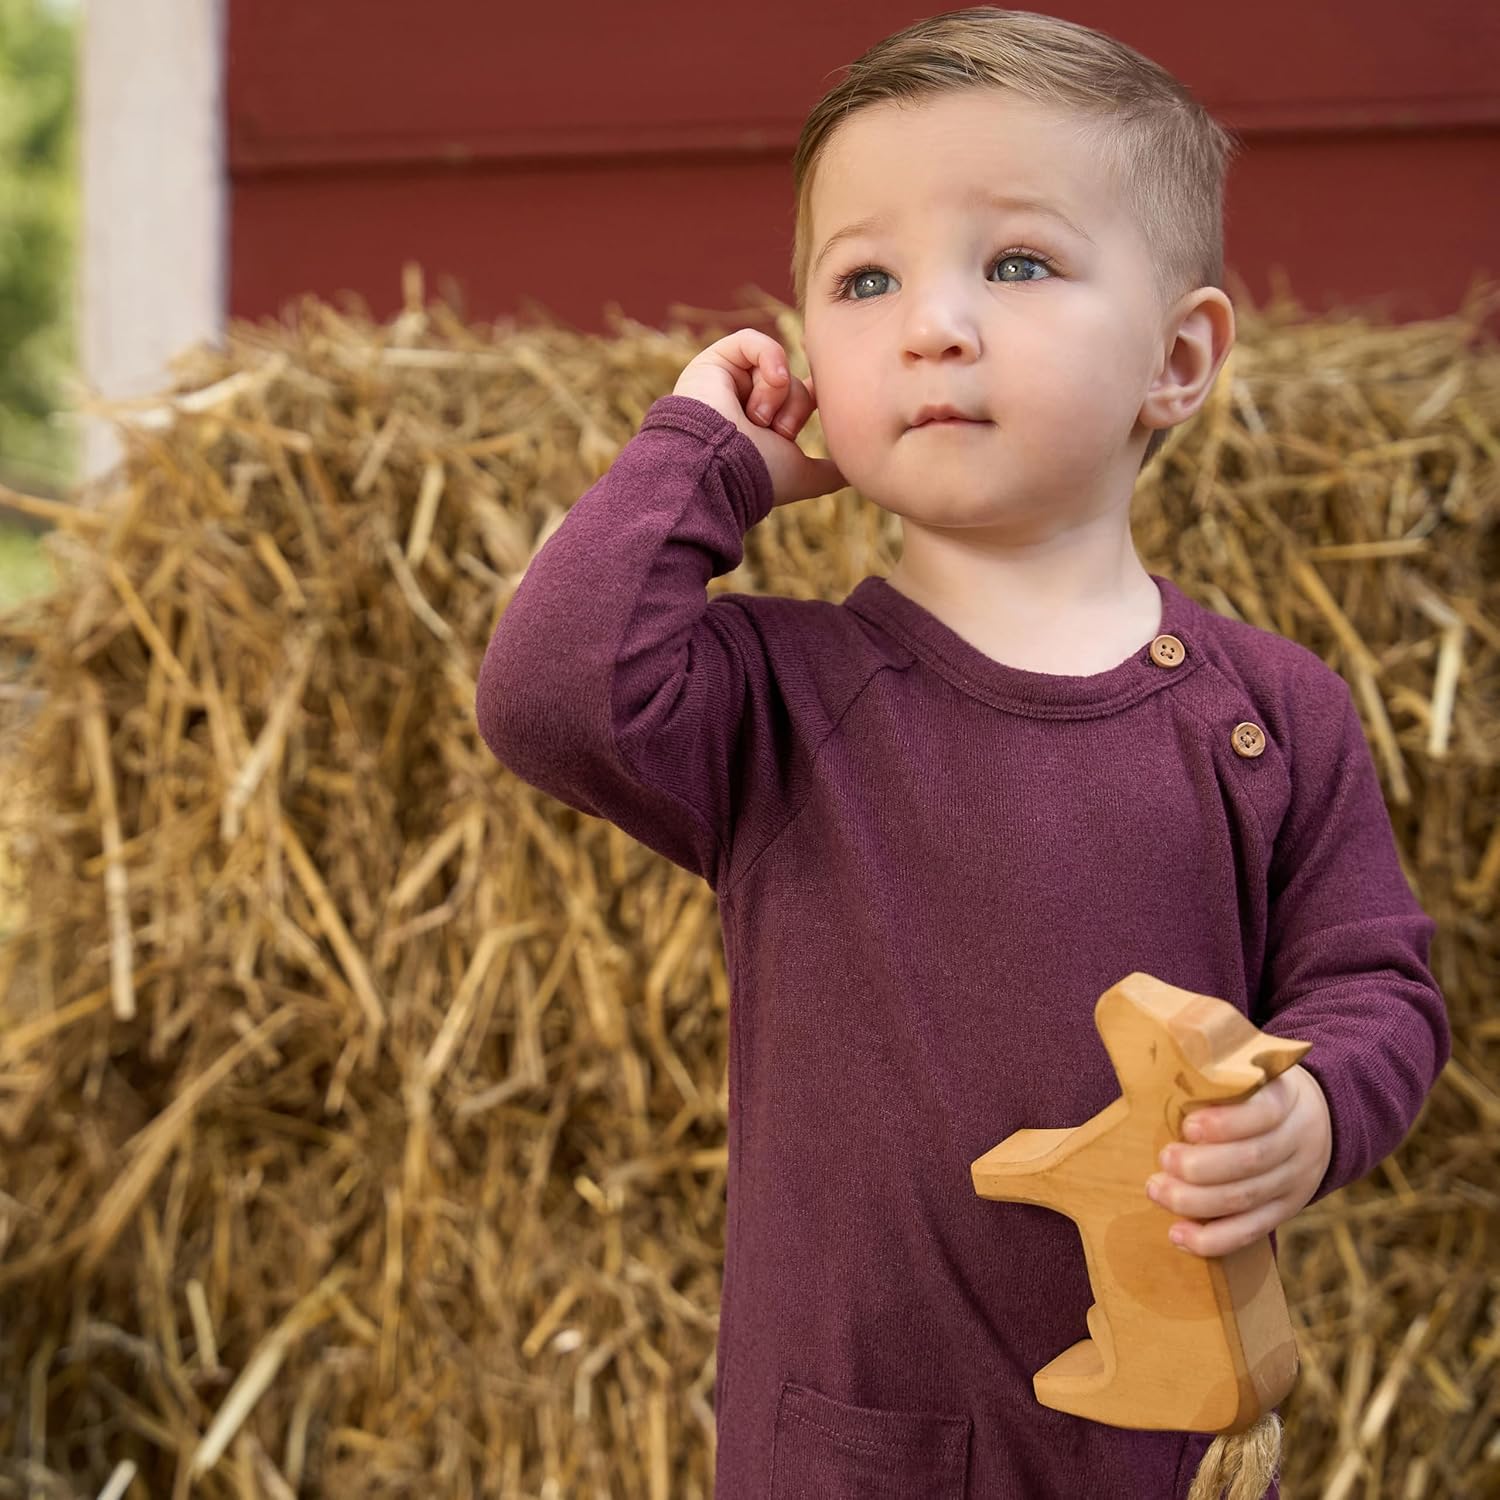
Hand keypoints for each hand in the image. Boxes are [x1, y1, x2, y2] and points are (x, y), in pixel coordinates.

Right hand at [673, 328, 846, 507]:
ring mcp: (728, 384)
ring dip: (775, 395)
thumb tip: (856, 471)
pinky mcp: (713, 363)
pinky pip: (752, 341)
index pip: (801, 396)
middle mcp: (746, 406)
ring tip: (756, 420)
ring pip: (777, 367)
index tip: (840, 384)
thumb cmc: (758, 476)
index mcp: (766, 430)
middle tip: (777, 432)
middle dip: (793, 408)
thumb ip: (830, 472)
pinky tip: (770, 380)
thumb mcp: (803, 477)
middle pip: (794, 385)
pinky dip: (768, 357)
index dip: (818, 390)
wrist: (718, 469)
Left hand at [1145, 1064, 1331, 1257]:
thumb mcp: (1252, 1068)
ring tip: (1157, 1190)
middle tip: (1163, 1160)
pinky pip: (1250, 1232)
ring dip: (1197, 1202)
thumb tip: (1155, 1050)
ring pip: (1247, 1199)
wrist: (1316, 1117)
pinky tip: (1178, 1237)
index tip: (1188, 1126)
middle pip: (1252, 1161)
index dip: (1227, 1123)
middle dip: (1202, 1167)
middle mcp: (1297, 1143)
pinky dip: (1213, 1240)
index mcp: (1287, 1099)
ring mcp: (1293, 1182)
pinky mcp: (1283, 1211)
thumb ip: (1217, 1068)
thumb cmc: (1257, 1088)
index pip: (1263, 1113)